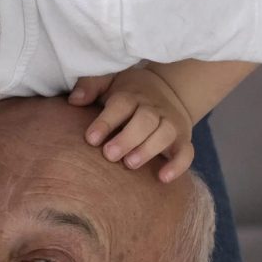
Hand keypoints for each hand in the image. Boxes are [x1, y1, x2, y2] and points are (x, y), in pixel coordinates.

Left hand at [68, 65, 196, 181]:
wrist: (169, 92)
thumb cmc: (128, 95)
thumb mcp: (110, 83)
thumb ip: (91, 86)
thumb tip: (74, 99)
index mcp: (132, 95)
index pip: (121, 104)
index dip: (106, 121)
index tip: (91, 138)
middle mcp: (153, 109)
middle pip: (145, 120)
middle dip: (127, 138)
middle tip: (109, 155)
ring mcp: (171, 124)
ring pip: (165, 134)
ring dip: (148, 150)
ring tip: (130, 164)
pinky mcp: (183, 140)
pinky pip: (186, 153)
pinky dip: (178, 165)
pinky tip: (163, 178)